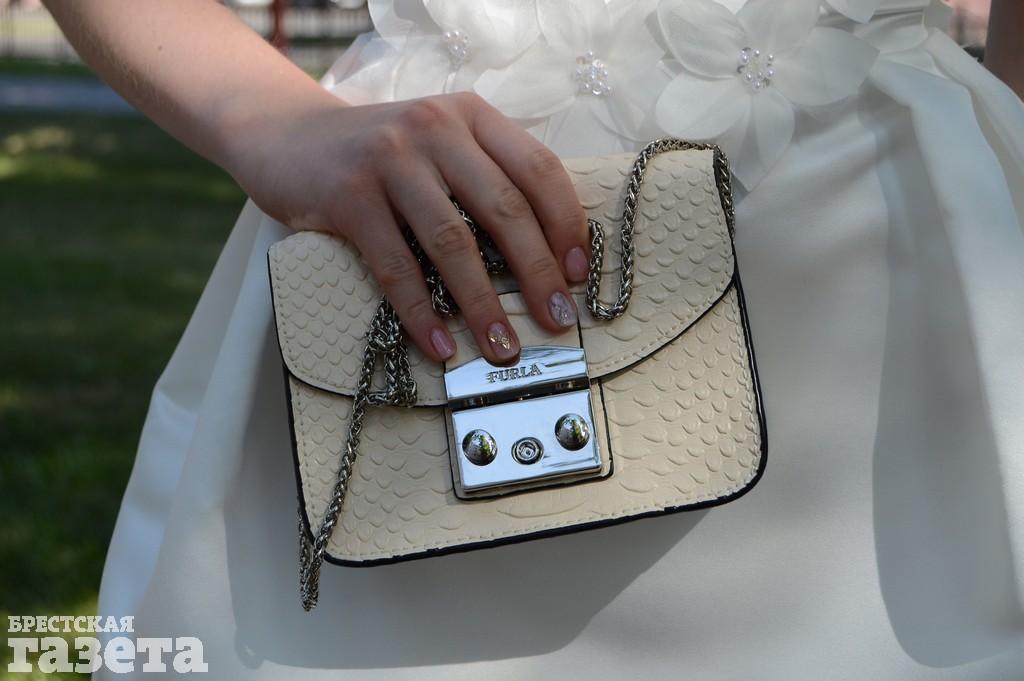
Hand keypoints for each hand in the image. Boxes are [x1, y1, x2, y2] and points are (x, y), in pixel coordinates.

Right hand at [231, 91, 589, 364]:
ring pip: (453, 242)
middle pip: (505, 209)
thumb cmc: (378, 154)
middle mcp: (436, 129)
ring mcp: (390, 160)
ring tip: (502, 347)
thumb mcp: (439, 144)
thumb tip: (545, 256)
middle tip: (556, 321)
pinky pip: (395, 265)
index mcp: (471, 116)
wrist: (285, 135)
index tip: (578, 276)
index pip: (539, 169)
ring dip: (483, 304)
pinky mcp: (349, 196)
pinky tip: (439, 344)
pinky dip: (420, 311)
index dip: (566, 226)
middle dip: (537, 273)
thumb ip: (485, 177)